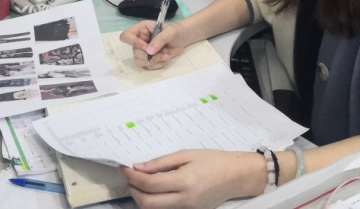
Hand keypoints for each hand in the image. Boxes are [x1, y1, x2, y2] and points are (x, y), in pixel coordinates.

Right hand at [119, 20, 186, 68]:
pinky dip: (158, 64)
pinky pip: (148, 66)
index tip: (146, 47)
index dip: (133, 43)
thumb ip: (160, 39)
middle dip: (150, 55)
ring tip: (166, 56)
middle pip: (135, 52)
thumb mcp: (170, 32)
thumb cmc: (176, 31)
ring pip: (140, 61)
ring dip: (154, 61)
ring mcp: (143, 51)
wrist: (183, 39)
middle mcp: (139, 40)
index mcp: (141, 30)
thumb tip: (149, 51)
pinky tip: (165, 58)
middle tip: (164, 53)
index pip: (126, 36)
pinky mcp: (148, 60)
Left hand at [121, 150, 260, 208]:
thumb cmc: (213, 160)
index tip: (123, 168)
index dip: (133, 176)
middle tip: (129, 177)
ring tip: (139, 182)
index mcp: (185, 181)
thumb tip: (139, 168)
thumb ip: (161, 162)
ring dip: (141, 197)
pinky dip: (154, 201)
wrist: (236, 176)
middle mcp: (184, 200)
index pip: (150, 183)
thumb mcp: (187, 154)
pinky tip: (154, 189)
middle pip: (147, 203)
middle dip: (133, 190)